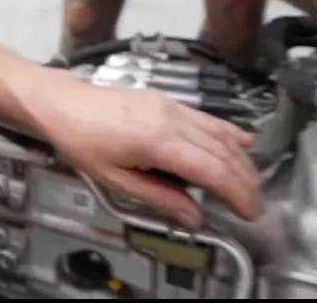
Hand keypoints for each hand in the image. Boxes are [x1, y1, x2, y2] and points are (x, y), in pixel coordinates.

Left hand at [32, 71, 261, 228]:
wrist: (62, 102)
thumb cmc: (81, 140)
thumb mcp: (115, 179)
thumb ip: (159, 197)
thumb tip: (194, 217)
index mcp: (158, 142)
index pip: (213, 170)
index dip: (238, 193)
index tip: (249, 212)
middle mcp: (171, 119)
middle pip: (223, 152)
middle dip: (245, 181)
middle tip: (254, 205)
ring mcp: (171, 106)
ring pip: (220, 133)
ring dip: (241, 159)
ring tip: (251, 183)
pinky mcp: (167, 100)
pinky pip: (207, 118)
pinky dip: (228, 132)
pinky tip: (243, 142)